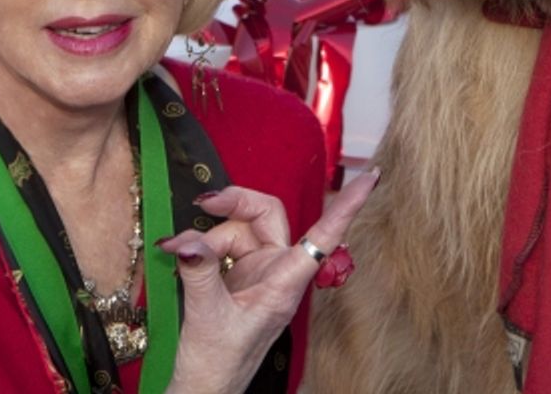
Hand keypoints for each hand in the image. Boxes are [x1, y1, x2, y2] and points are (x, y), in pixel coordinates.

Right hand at [160, 167, 378, 393]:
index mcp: (285, 284)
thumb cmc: (218, 363)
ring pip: (239, 228)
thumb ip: (200, 274)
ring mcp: (258, 271)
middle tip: (203, 204)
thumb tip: (189, 242)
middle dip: (236, 203)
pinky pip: (223, 243)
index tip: (371, 177)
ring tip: (179, 253)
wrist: (204, 388)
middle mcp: (277, 272)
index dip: (348, 205)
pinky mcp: (238, 274)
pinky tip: (179, 253)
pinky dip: (202, 245)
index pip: (325, 236)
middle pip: (268, 214)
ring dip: (208, 235)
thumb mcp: (206, 317)